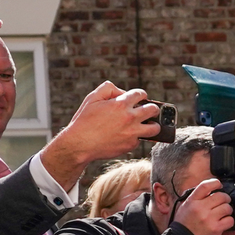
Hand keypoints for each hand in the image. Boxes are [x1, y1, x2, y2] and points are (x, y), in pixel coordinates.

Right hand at [41, 82, 158, 189]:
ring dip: (153, 125)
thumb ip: (108, 89)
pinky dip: (137, 137)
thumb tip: (122, 92)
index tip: (140, 98)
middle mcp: (129, 118)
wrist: (79, 144)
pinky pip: (141, 140)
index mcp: (121, 104)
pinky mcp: (131, 145)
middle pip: (153, 110)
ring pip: (155, 128)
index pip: (141, 94)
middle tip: (149, 111)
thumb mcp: (92, 98)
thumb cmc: (84, 120)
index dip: (141, 95)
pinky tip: (129, 136)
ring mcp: (132, 133)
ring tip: (148, 125)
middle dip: (153, 109)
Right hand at [172, 178, 234, 234]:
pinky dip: (229, 221)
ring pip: (227, 207)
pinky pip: (230, 220)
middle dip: (225, 198)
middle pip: (220, 196)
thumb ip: (196, 198)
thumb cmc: (184, 225)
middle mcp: (200, 208)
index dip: (215, 183)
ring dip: (227, 210)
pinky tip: (223, 222)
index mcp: (192, 201)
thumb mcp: (185, 207)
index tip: (219, 184)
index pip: (205, 186)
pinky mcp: (216, 228)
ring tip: (223, 213)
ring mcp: (209, 218)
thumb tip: (209, 190)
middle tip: (224, 202)